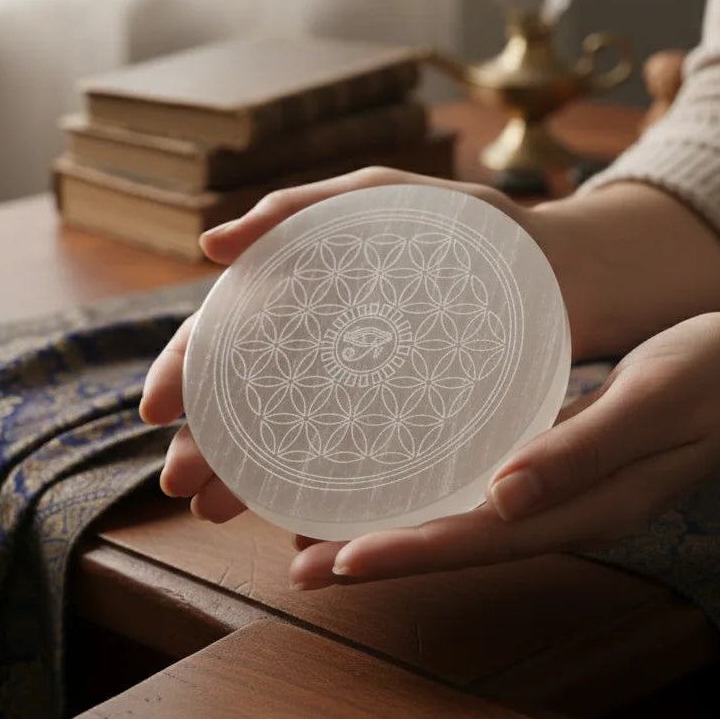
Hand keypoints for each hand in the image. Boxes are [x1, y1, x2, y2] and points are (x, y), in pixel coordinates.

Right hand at [139, 166, 541, 525]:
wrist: (563, 271)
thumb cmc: (468, 224)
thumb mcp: (381, 198)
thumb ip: (301, 208)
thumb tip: (208, 244)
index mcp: (310, 293)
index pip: (229, 330)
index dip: (186, 368)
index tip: (155, 410)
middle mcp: (328, 346)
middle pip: (250, 394)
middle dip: (207, 441)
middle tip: (182, 485)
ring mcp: (366, 388)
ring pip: (291, 436)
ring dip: (248, 477)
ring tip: (218, 512)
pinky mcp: (409, 423)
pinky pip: (353, 461)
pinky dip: (322, 490)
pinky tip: (303, 521)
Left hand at [286, 312, 719, 587]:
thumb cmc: (709, 377)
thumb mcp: (651, 405)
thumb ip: (580, 451)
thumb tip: (503, 497)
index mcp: (586, 507)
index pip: (481, 542)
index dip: (409, 553)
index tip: (340, 560)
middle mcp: (563, 509)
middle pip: (460, 542)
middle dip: (382, 552)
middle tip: (301, 560)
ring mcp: (559, 490)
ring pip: (466, 520)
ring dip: (400, 527)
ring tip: (324, 528)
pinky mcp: (556, 460)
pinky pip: (485, 487)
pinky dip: (436, 491)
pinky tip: (400, 479)